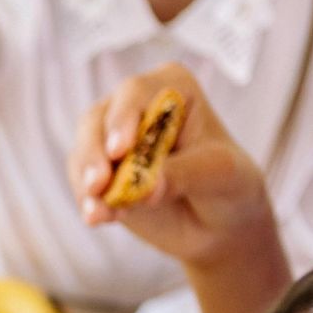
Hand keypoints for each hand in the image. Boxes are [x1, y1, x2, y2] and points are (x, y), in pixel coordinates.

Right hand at [69, 66, 271, 264]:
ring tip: (100, 213)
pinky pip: (82, 183)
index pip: (136, 93)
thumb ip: (184, 174)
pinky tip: (99, 218)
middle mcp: (137, 107)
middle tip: (98, 185)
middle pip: (98, 119)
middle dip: (94, 153)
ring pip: (83, 151)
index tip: (119, 151)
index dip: (123, 118)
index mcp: (172, 89)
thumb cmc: (229, 184)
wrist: (218, 224)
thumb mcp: (220, 175)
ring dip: (87, 182)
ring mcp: (114, 141)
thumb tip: (146, 186)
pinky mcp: (101, 174)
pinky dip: (88, 202)